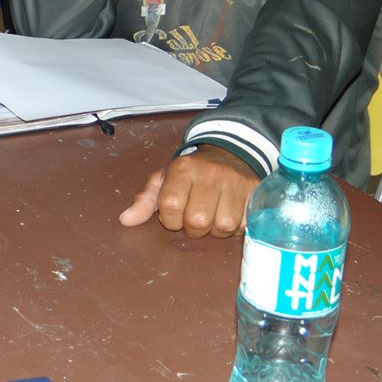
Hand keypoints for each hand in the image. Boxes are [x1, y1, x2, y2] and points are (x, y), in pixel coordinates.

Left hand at [120, 145, 259, 237]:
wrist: (230, 153)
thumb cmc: (192, 172)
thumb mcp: (164, 180)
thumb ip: (145, 200)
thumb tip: (126, 220)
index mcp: (182, 169)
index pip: (170, 206)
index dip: (170, 220)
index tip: (174, 215)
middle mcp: (209, 173)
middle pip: (198, 220)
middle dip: (193, 228)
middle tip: (195, 218)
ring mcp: (235, 181)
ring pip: (223, 225)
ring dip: (216, 229)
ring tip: (213, 216)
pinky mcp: (255, 191)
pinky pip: (244, 224)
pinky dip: (236, 227)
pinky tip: (230, 214)